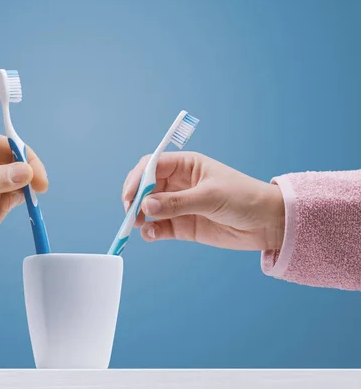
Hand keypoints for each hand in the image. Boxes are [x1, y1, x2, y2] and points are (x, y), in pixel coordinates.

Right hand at [122, 152, 284, 250]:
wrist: (270, 223)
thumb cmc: (244, 198)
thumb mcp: (210, 196)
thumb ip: (177, 202)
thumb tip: (146, 205)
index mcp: (185, 165)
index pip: (152, 165)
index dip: (137, 178)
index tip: (130, 194)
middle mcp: (178, 183)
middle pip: (146, 186)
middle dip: (135, 197)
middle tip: (131, 212)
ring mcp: (179, 204)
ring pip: (149, 207)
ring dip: (140, 215)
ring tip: (139, 225)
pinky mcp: (183, 225)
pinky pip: (160, 226)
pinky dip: (151, 231)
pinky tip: (150, 234)